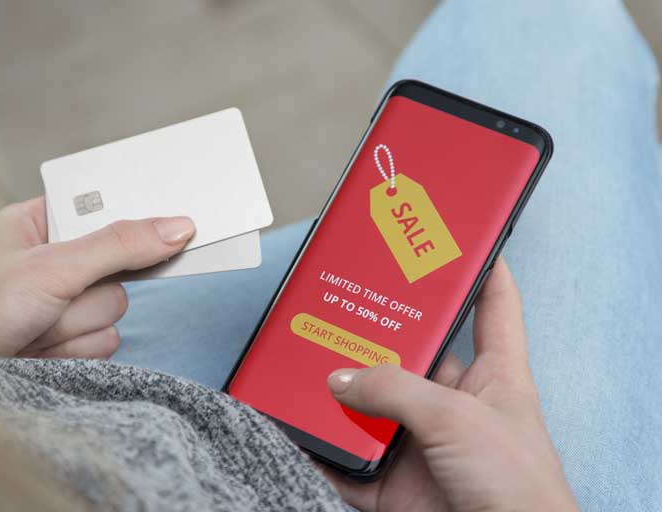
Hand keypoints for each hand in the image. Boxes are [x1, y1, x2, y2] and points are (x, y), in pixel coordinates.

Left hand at [0, 197, 194, 357]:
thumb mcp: (51, 267)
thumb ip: (118, 246)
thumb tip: (177, 227)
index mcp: (45, 223)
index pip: (111, 209)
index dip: (139, 219)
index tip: (178, 220)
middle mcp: (61, 260)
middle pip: (124, 267)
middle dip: (89, 289)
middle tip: (53, 294)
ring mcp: (69, 302)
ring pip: (118, 309)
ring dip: (77, 324)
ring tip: (35, 326)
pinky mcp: (75, 339)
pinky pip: (108, 342)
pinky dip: (76, 349)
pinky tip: (40, 347)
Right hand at [324, 258, 576, 510]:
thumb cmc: (520, 491)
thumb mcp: (458, 420)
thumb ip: (396, 391)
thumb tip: (341, 378)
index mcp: (494, 378)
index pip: (494, 308)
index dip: (482, 270)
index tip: (459, 239)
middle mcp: (457, 407)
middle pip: (412, 358)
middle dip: (378, 337)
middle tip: (344, 307)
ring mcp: (424, 446)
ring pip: (373, 410)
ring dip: (341, 397)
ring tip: (307, 367)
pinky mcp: (396, 486)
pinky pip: (349, 464)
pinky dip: (322, 452)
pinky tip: (297, 431)